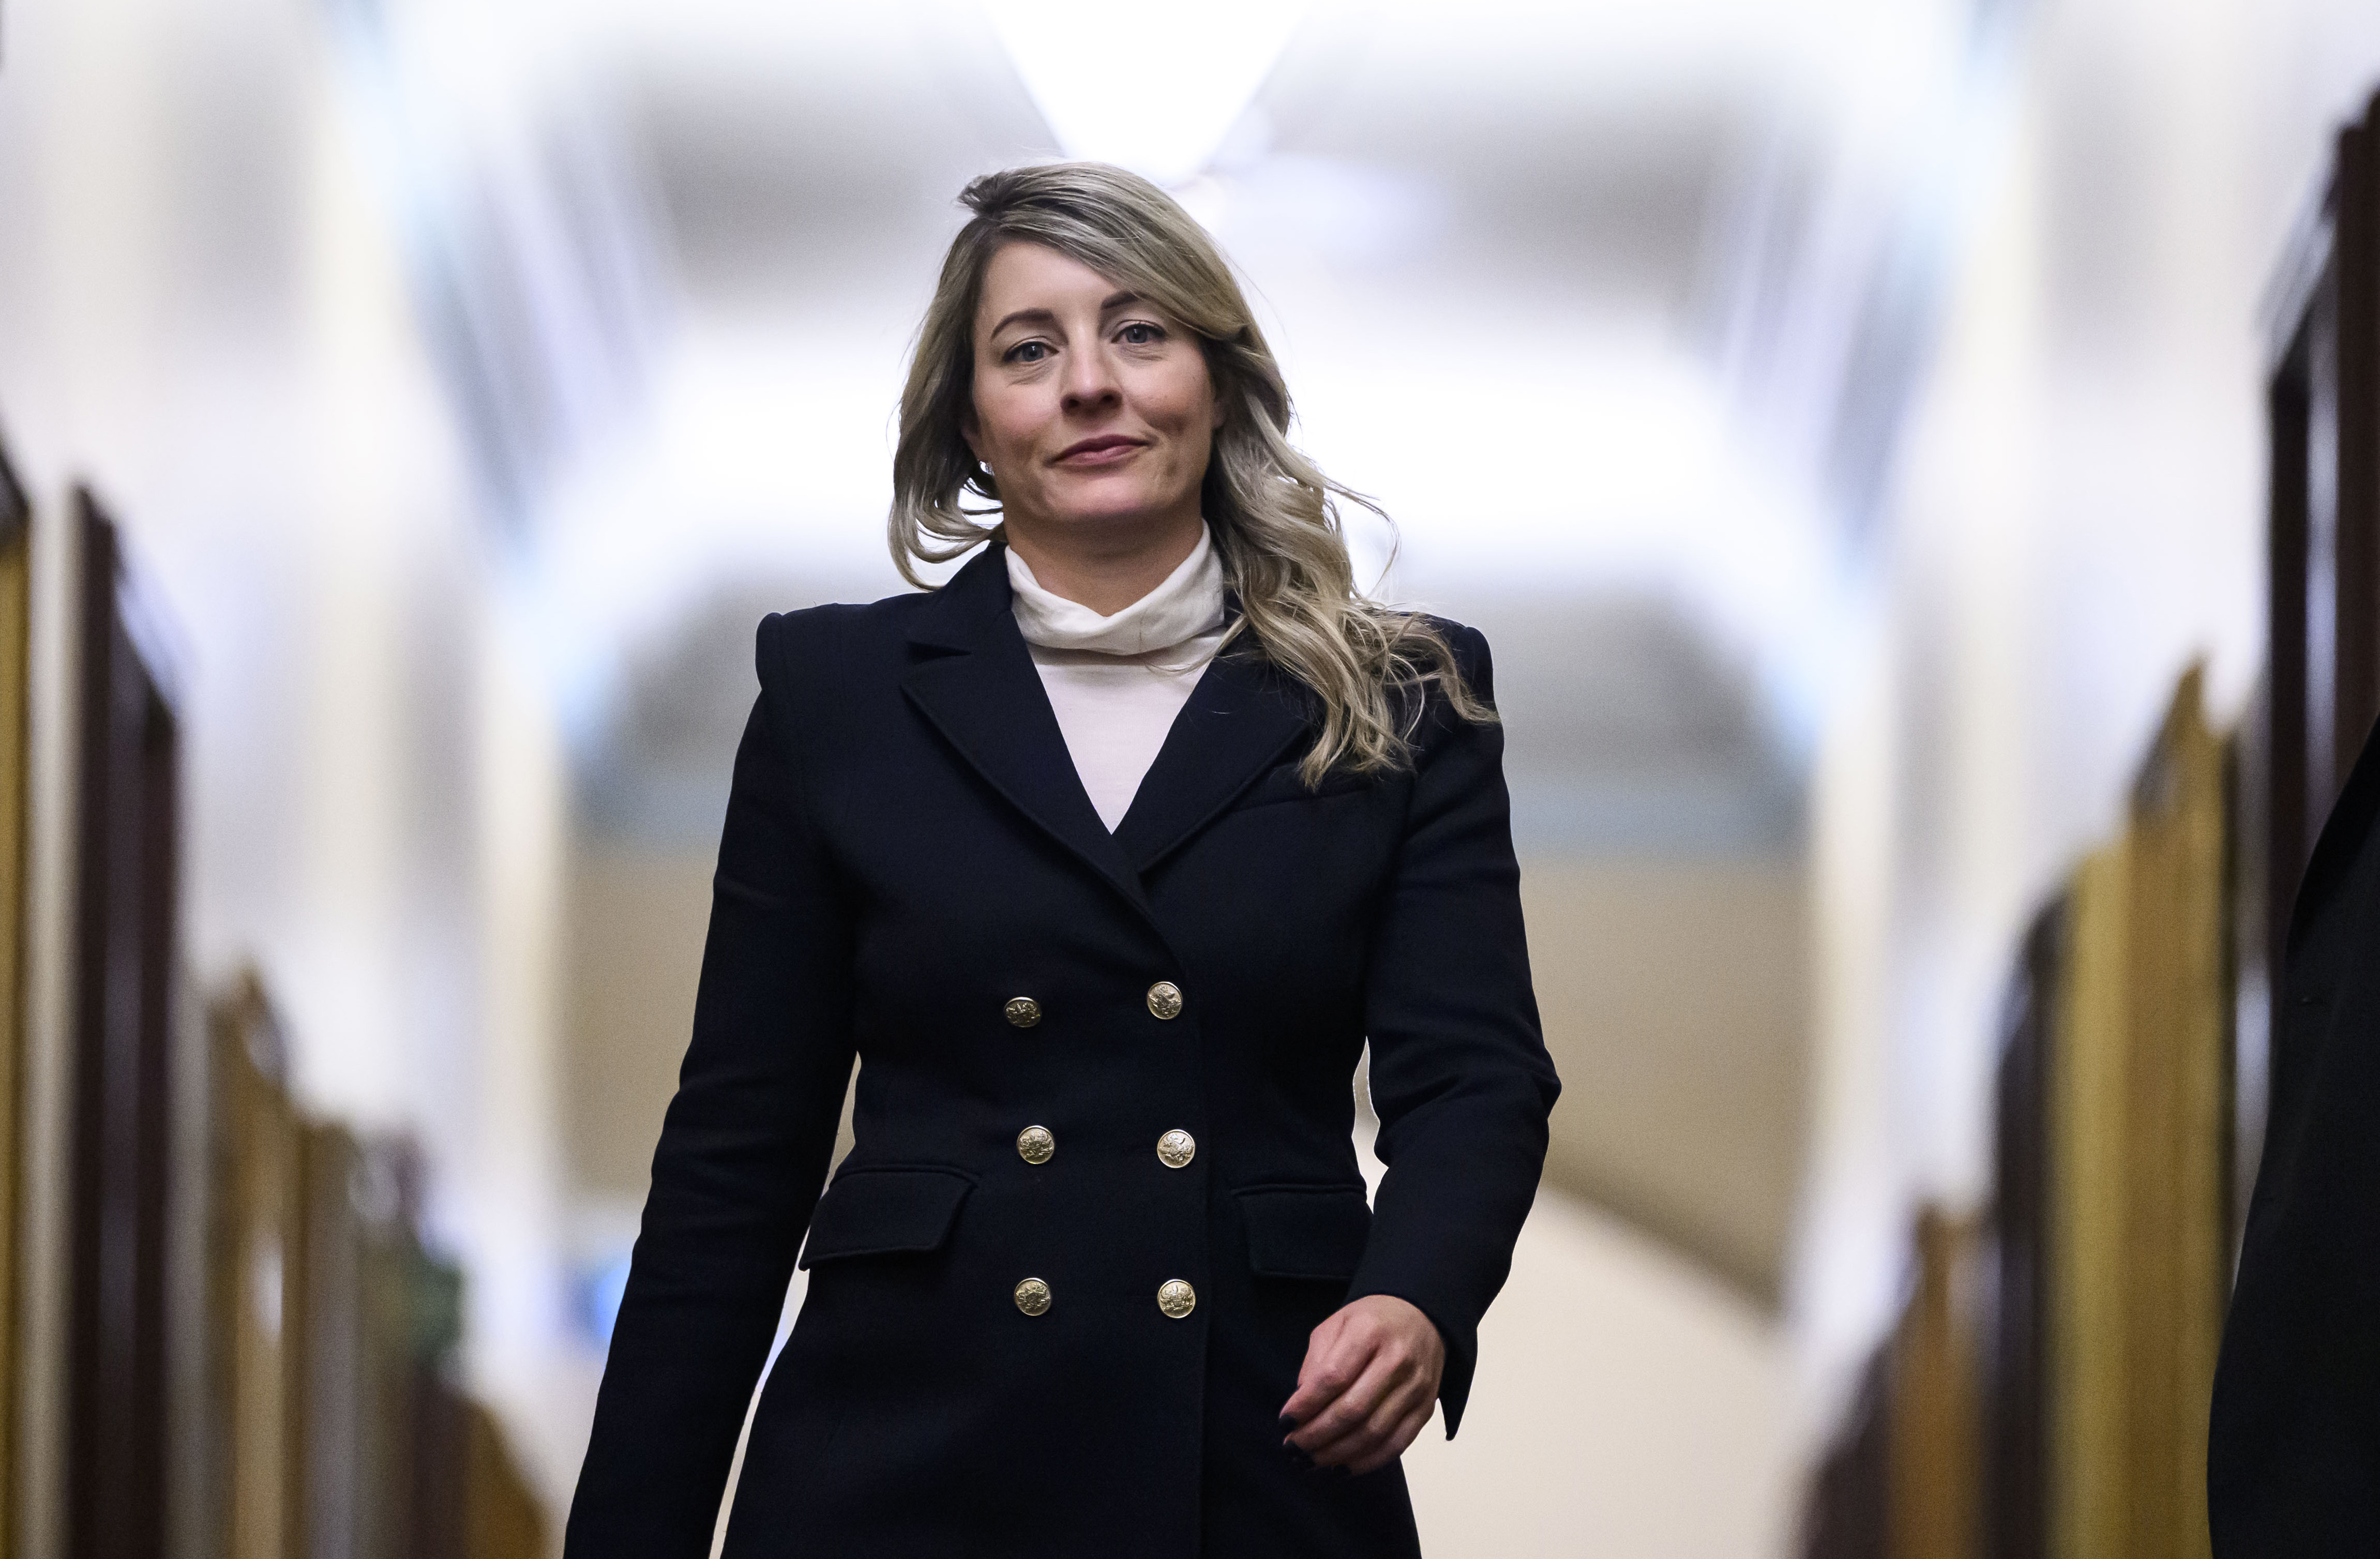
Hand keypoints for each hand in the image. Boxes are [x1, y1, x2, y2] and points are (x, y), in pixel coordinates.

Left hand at [1278, 1294, 1444, 1474]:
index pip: (1333, 1377)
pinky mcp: (1425, 1409)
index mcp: (1369, 1332)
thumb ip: (1316, 1361)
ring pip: (1373, 1433)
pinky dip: (1366, 1462)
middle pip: (1352, 1410)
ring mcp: (1415, 1387)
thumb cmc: (1371, 1321)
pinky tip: (1341, 1466)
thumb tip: (1301, 1404)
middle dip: (1316, 1436)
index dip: (1305, 1405)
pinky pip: (1396, 1445)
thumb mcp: (1336, 1324)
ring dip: (1336, 1454)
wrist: (1423, 1317)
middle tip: (1293, 1447)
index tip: (1285, 1422)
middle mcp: (1397, 1360)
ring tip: (1311, 1460)